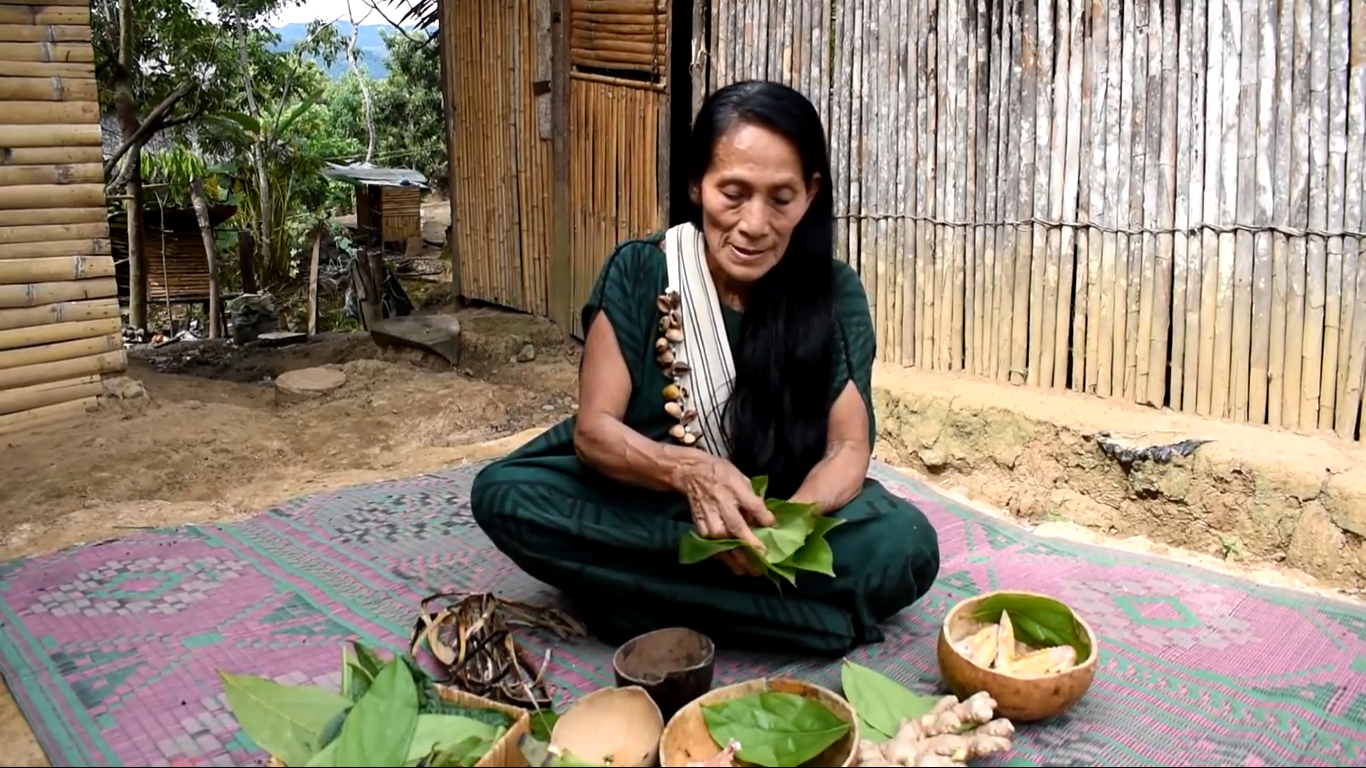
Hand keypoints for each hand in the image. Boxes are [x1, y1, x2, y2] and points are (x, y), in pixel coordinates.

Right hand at [678, 456, 775, 576]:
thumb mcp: (742, 481)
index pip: (754, 508)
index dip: (765, 521)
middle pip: (738, 533)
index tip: (774, 537)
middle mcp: (722, 508)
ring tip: (750, 571)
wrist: (693, 474)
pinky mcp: (701, 529)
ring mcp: (710, 521)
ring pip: (725, 545)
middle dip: (752, 551)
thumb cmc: (722, 476)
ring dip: (738, 560)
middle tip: (764, 566)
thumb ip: (754, 502)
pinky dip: (724, 558)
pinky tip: (734, 565)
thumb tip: (767, 523)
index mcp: (735, 492)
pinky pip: (713, 548)